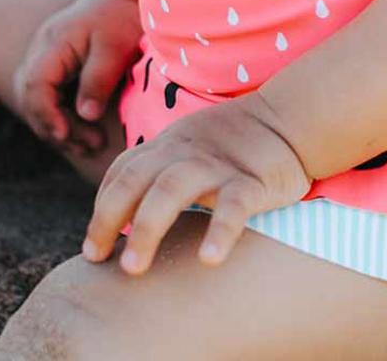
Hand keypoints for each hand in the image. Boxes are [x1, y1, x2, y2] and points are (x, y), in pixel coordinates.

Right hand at [12, 0, 142, 156]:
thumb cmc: (119, 19)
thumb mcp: (115, 47)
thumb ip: (99, 78)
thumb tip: (87, 115)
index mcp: (53, 43)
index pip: (34, 84)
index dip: (46, 113)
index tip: (65, 135)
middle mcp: (39, 54)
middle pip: (31, 99)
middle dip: (56, 128)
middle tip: (90, 146)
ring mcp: (42, 62)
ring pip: (37, 104)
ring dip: (60, 128)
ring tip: (91, 146)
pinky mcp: (52, 71)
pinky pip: (48, 100)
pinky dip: (63, 119)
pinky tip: (86, 134)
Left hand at [80, 94, 309, 273]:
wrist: (293, 118)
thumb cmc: (236, 142)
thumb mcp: (190, 146)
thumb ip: (159, 170)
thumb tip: (125, 218)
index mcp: (168, 146)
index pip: (122, 172)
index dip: (101, 209)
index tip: (93, 249)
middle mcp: (185, 153)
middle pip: (135, 180)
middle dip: (108, 218)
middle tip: (98, 259)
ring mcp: (218, 166)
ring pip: (172, 190)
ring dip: (148, 227)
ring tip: (135, 268)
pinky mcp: (253, 182)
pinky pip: (233, 207)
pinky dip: (219, 231)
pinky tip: (208, 258)